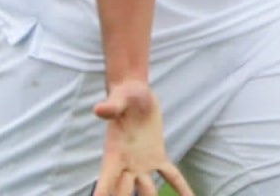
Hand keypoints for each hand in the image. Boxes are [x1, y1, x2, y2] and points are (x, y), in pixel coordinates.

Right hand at [92, 81, 192, 195]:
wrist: (135, 94)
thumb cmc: (123, 96)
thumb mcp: (118, 99)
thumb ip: (110, 107)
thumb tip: (98, 110)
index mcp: (113, 154)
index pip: (106, 180)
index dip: (102, 194)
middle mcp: (126, 165)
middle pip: (125, 193)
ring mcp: (142, 164)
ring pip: (148, 191)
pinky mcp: (157, 157)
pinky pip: (171, 175)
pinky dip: (181, 188)